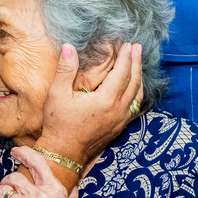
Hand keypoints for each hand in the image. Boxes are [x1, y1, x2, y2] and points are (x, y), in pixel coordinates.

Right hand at [37, 43, 142, 163]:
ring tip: (138, 63)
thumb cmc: (59, 124)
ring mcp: (120, 120)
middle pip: (134, 81)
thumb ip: (65, 69)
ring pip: (137, 94)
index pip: (122, 72)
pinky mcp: (119, 127)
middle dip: (136, 62)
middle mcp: (118, 110)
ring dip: (139, 76)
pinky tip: (135, 88)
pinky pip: (135, 106)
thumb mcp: (57, 94)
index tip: (127, 44)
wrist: (64, 153)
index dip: (125, 57)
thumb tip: (68, 47)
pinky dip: (138, 93)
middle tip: (137, 48)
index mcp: (106, 100)